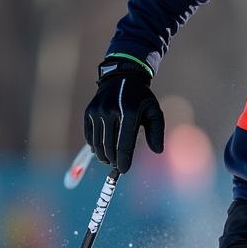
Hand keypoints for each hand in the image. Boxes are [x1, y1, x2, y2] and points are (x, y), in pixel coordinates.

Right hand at [84, 57, 164, 172]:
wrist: (122, 77)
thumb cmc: (141, 98)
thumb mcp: (154, 111)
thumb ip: (157, 131)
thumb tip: (158, 151)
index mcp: (128, 113)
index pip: (124, 144)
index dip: (123, 160)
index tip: (124, 170)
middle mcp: (110, 112)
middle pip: (109, 147)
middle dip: (114, 160)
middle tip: (118, 166)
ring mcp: (97, 112)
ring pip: (97, 143)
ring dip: (103, 155)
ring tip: (110, 160)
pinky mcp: (89, 112)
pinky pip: (89, 136)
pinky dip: (95, 146)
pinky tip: (102, 149)